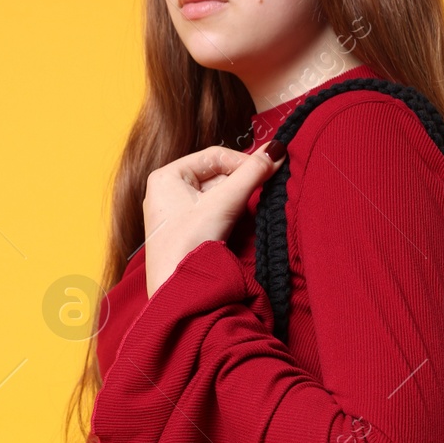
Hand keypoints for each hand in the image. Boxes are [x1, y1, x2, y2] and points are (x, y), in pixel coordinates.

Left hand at [143, 140, 286, 296]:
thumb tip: (277, 149)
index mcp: (166, 176)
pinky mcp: (185, 234)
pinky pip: (213, 215)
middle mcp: (167, 192)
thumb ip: (252, 174)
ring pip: (217, 197)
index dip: (243, 162)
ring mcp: (175, 214)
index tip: (267, 171)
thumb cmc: (187, 246)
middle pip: (217, 176)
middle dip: (240, 188)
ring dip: (238, 205)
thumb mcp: (224, 204)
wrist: (175, 293)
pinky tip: (235, 231)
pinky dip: (229, 219)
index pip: (214, 156)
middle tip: (259, 196)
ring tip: (244, 218)